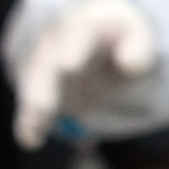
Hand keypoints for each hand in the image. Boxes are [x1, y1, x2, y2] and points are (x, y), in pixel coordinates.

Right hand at [9, 0, 160, 148]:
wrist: (102, 37)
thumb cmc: (122, 38)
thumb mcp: (139, 38)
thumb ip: (139, 48)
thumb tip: (130, 64)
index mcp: (84, 28)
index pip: (77, 36)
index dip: (72, 51)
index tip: (69, 67)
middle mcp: (57, 44)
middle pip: (47, 64)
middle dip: (44, 86)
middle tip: (44, 107)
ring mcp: (45, 67)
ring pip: (35, 86)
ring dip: (34, 108)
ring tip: (35, 130)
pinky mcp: (42, 89)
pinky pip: (33, 106)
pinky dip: (30, 122)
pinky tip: (30, 140)